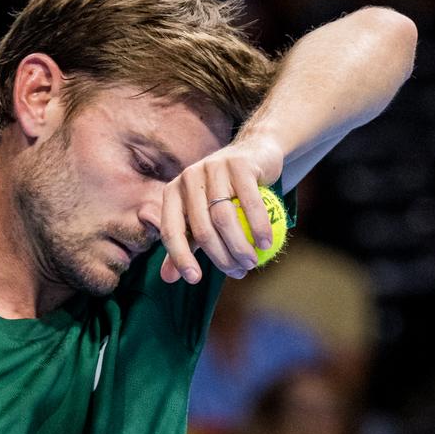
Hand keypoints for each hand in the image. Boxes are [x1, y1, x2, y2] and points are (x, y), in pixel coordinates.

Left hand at [156, 134, 285, 285]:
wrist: (255, 154)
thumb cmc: (226, 192)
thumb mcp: (202, 216)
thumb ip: (187, 243)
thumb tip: (168, 279)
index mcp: (174, 192)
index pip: (172, 230)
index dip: (180, 257)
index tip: (195, 280)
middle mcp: (189, 178)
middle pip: (202, 229)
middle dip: (221, 258)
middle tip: (240, 272)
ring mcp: (213, 168)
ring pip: (224, 218)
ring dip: (240, 247)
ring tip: (253, 262)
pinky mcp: (239, 164)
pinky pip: (250, 203)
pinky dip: (259, 227)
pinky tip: (267, 243)